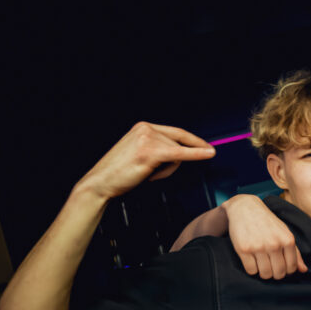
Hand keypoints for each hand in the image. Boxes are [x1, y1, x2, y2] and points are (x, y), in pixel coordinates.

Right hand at [75, 122, 214, 200]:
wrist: (100, 182)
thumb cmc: (120, 172)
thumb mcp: (140, 153)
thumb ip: (158, 148)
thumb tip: (182, 153)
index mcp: (143, 127)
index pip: (177, 132)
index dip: (194, 141)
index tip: (208, 147)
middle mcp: (146, 129)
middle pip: (179, 145)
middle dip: (172, 164)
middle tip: (151, 174)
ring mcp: (148, 139)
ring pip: (178, 154)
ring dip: (167, 170)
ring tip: (145, 174)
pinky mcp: (150, 152)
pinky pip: (180, 154)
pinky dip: (196, 154)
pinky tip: (210, 153)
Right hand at [221, 195, 306, 278]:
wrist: (245, 208)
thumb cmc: (267, 222)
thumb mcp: (284, 233)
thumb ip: (295, 252)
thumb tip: (303, 270)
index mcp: (287, 240)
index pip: (291, 268)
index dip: (286, 271)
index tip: (281, 267)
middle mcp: (274, 244)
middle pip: (279, 274)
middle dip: (275, 274)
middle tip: (270, 266)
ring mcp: (259, 247)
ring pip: (265, 274)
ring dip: (263, 272)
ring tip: (261, 263)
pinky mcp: (244, 249)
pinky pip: (251, 270)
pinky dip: (251, 269)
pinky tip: (252, 260)